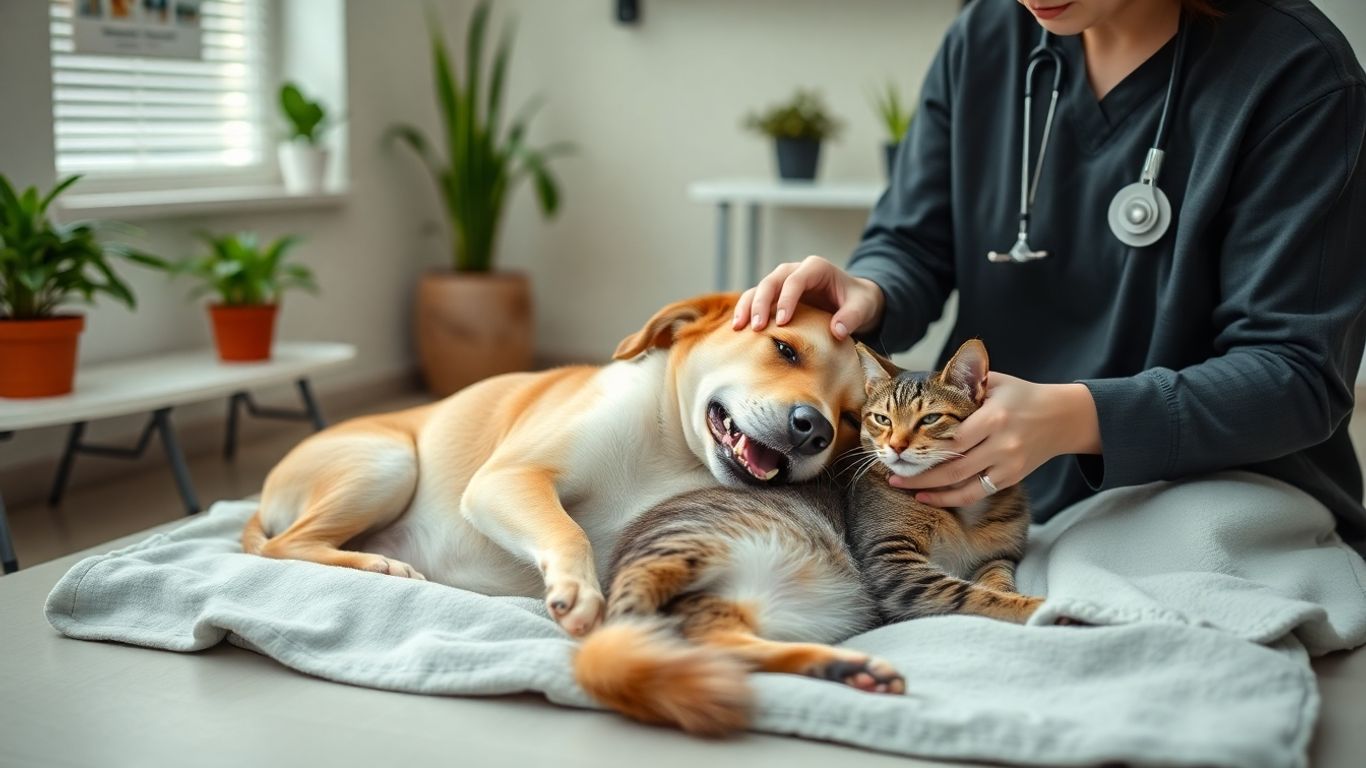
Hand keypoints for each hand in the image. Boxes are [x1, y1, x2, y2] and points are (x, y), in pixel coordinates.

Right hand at [733, 255, 885, 339]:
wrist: (854, 300)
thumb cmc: (858, 301)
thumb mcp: (862, 307)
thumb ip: (852, 316)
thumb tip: (837, 331)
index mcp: (816, 268)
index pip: (796, 280)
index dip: (786, 299)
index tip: (782, 322)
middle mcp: (796, 271)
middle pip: (772, 281)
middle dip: (761, 303)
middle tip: (757, 327)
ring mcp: (784, 283)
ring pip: (759, 288)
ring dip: (747, 306)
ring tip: (739, 327)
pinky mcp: (777, 296)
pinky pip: (757, 299)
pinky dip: (746, 311)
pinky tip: (738, 329)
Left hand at [889, 374, 1100, 505]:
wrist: (1063, 417)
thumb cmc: (1022, 395)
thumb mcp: (995, 382)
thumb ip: (964, 384)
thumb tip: (926, 382)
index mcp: (994, 417)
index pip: (953, 438)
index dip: (926, 447)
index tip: (902, 448)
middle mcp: (1002, 444)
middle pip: (953, 466)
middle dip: (919, 473)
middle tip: (893, 473)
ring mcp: (1008, 464)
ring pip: (962, 485)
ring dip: (930, 490)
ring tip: (903, 486)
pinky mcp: (1011, 478)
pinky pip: (976, 493)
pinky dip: (950, 498)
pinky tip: (928, 496)